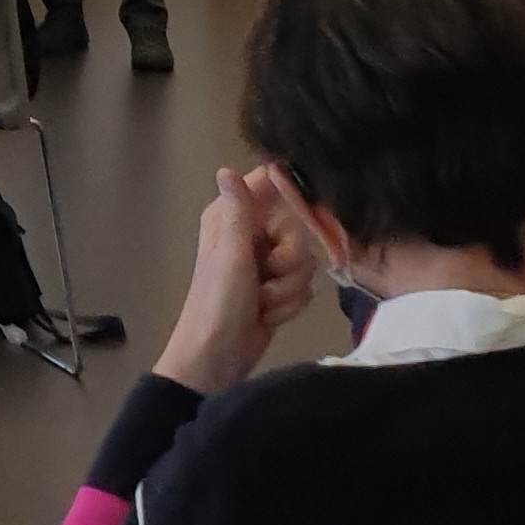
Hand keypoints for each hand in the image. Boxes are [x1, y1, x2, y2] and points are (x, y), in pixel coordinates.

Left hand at [151, 166, 313, 393]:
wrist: (219, 356)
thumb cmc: (218, 302)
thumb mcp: (231, 254)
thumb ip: (237, 211)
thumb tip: (225, 168)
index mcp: (230, 217)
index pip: (268, 185)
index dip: (288, 196)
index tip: (300, 213)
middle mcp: (249, 234)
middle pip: (297, 228)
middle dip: (289, 259)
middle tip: (266, 274)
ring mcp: (265, 264)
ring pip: (305, 261)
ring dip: (287, 287)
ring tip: (262, 300)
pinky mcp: (278, 289)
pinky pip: (304, 287)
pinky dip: (288, 303)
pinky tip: (269, 314)